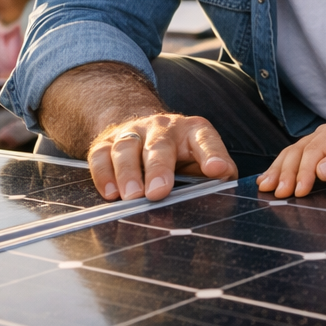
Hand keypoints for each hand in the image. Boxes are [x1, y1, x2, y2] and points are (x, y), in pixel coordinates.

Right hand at [86, 113, 234, 201]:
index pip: (205, 139)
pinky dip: (104, 174)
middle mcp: (162, 128)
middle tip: (158, 192)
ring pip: (127, 148)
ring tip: (132, 196)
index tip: (217, 170)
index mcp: (192, 131)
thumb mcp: (201, 159)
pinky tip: (110, 193)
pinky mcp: (105, 142)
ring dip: (128, 173)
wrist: (142, 129)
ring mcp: (132, 133)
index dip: (212, 154)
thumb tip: (225, 193)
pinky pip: (100, 155)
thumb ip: (216, 174)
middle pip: (159, 145)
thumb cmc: (179, 154)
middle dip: (159, 169)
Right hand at [258, 118, 325, 197]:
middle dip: (285, 173)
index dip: (303, 172)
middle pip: (298, 151)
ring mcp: (322, 139)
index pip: (314, 151)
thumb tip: (322, 169)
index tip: (298, 192)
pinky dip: (282, 167)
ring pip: (293, 152)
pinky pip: (297, 156)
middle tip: (277, 194)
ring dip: (278, 170)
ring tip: (264, 187)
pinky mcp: (321, 149)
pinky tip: (269, 178)